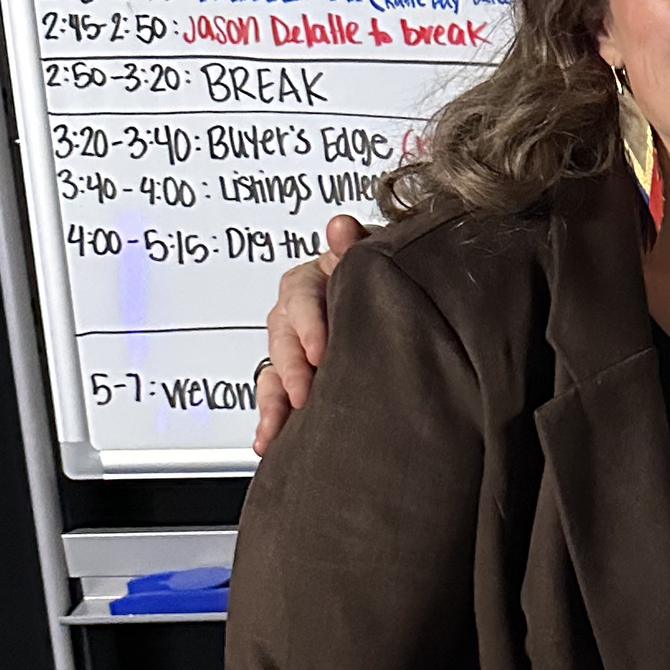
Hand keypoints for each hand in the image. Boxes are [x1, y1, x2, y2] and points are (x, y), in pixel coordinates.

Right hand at [252, 212, 369, 454]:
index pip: (301, 295)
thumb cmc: (383, 280)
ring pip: (273, 371)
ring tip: (277, 425)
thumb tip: (340, 227)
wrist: (401, 309)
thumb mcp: (373, 259)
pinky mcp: (296, 379)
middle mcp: (300, 314)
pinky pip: (275, 398)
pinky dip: (270, 420)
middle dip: (291, 368)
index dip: (308, 322)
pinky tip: (268, 441)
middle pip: (281, 337)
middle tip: (305, 390)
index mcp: (316, 280)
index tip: (320, 350)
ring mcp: (296, 348)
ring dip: (273, 400)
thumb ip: (357, 244)